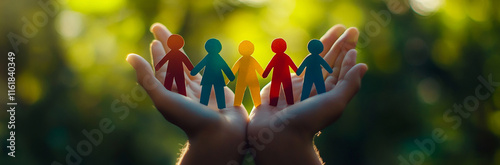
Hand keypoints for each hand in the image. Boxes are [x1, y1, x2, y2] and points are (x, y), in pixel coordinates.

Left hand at [126, 23, 247, 163]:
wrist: (220, 133)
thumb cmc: (190, 119)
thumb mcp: (164, 98)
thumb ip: (147, 78)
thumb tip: (130, 57)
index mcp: (168, 95)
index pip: (160, 71)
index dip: (157, 55)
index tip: (154, 41)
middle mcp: (181, 92)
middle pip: (170, 64)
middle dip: (165, 47)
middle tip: (158, 29)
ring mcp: (197, 90)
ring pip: (185, 66)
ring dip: (178, 51)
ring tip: (174, 37)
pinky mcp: (212, 89)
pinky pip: (203, 72)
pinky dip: (197, 62)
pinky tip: (193, 56)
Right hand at [247, 25, 367, 164]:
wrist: (277, 133)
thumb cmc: (308, 120)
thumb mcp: (335, 102)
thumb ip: (349, 83)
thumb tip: (362, 65)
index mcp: (330, 94)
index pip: (342, 70)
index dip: (349, 55)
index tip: (354, 39)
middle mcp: (317, 89)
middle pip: (332, 62)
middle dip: (343, 46)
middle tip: (353, 29)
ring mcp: (301, 85)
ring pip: (317, 60)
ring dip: (328, 45)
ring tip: (338, 29)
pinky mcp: (284, 83)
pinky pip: (298, 64)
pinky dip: (307, 55)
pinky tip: (315, 47)